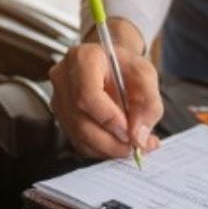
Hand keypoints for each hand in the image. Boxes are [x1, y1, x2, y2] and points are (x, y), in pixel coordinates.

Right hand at [49, 18, 163, 158]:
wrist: (112, 65)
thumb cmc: (126, 66)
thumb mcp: (146, 75)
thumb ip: (149, 103)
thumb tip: (138, 136)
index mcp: (83, 58)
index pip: (87, 94)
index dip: (109, 118)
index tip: (130, 131)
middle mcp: (63, 78)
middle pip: (81, 121)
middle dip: (111, 141)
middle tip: (136, 146)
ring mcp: (59, 99)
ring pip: (79, 136)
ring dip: (108, 148)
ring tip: (133, 145)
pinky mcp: (61, 117)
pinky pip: (79, 142)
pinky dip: (102, 150)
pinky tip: (118, 143)